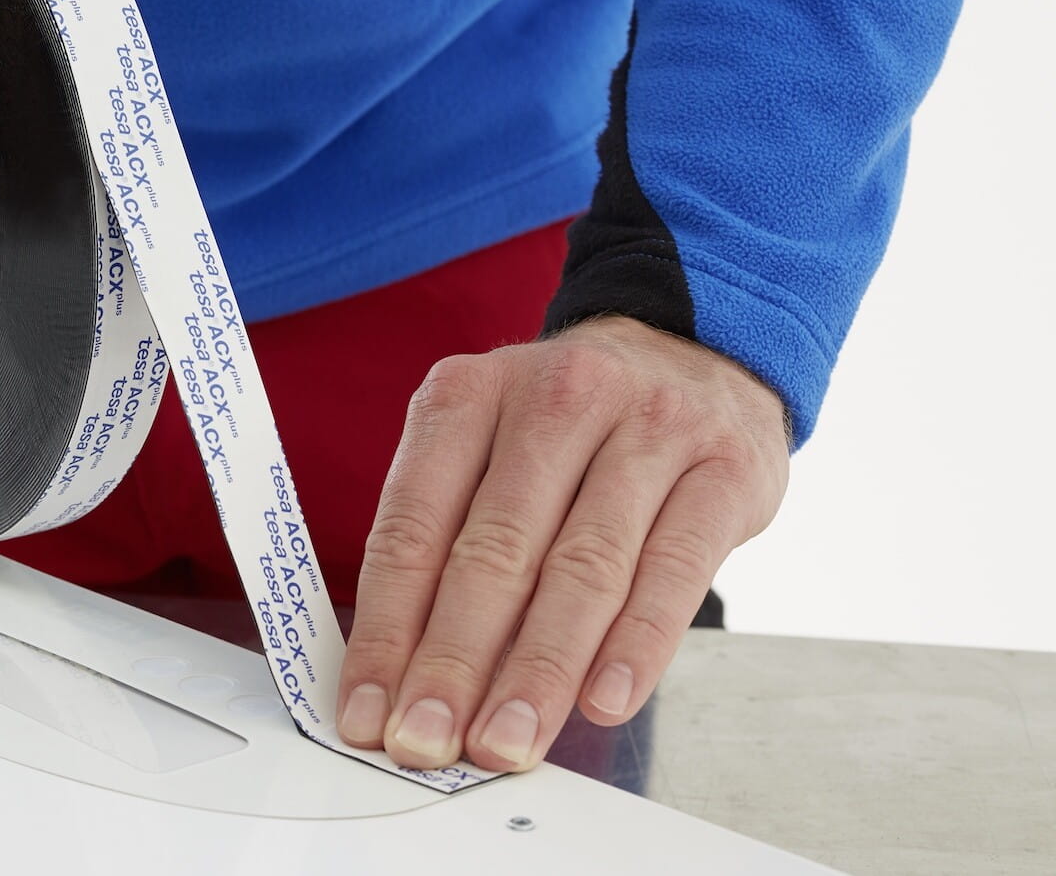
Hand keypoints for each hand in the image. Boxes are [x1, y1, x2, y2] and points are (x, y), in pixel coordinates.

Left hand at [336, 315, 788, 771]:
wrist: (698, 350)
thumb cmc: (571, 427)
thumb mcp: (489, 445)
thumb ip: (447, 540)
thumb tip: (403, 674)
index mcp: (468, 395)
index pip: (413, 528)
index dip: (387, 630)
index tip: (369, 711)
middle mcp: (555, 401)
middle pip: (494, 553)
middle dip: (454, 663)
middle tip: (428, 742)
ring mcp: (647, 429)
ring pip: (582, 569)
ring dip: (538, 671)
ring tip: (507, 741)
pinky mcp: (724, 470)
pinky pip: (673, 570)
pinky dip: (635, 645)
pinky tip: (603, 700)